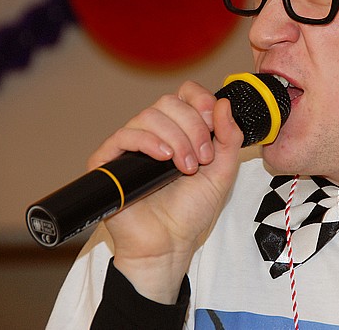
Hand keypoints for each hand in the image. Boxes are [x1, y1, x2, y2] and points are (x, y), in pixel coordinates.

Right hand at [87, 80, 243, 302]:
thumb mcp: (222, 171)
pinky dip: (147, 141)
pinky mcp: (109, 161)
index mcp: (180, 130)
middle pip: (168, 102)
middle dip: (193, 126)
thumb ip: (229, 137)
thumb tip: (223, 103)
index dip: (200, 100)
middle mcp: (154, 133)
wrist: (169, 244)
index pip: (185, 94)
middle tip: (203, 157)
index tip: (213, 122)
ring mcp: (130, 146)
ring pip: (149, 116)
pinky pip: (123, 135)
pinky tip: (163, 158)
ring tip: (187, 167)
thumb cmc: (192, 211)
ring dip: (176, 138)